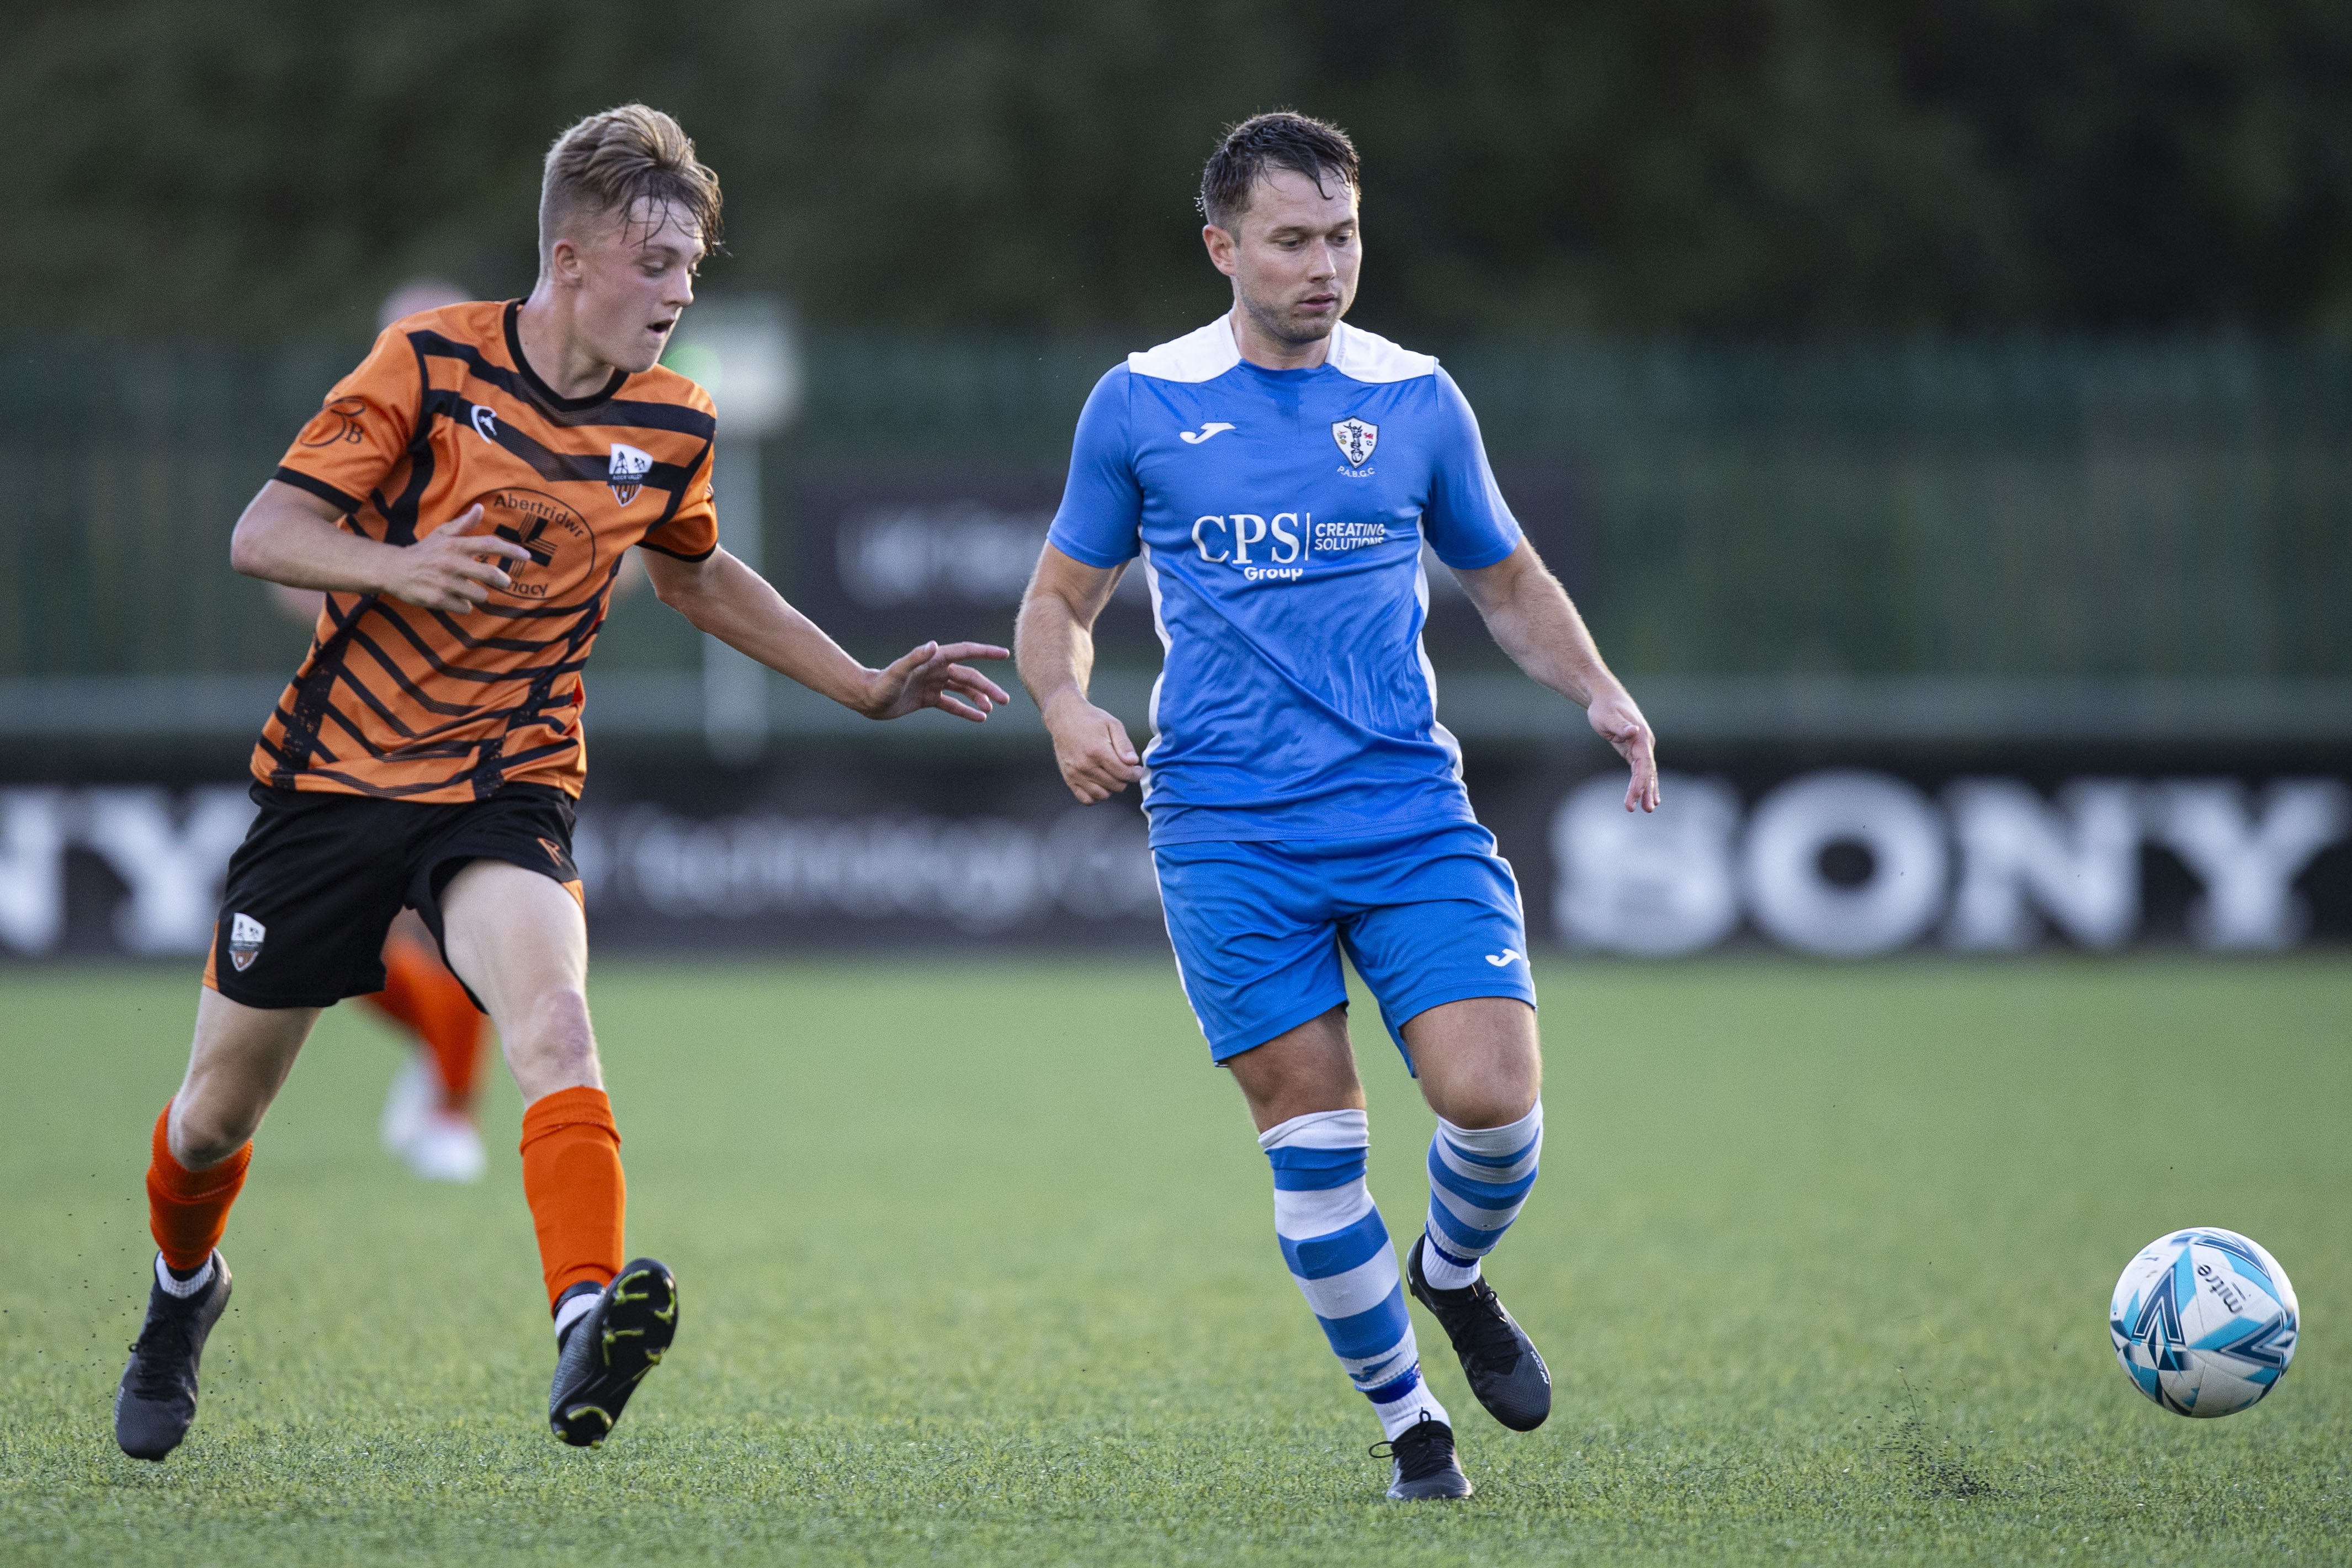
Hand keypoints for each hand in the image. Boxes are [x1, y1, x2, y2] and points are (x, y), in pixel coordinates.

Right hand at [379, 505, 533, 611]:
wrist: (394, 569)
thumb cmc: (424, 551)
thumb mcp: (442, 534)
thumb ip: (463, 524)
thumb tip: (480, 507)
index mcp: (455, 544)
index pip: (490, 545)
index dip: (511, 551)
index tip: (527, 557)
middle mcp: (452, 562)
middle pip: (489, 574)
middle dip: (502, 580)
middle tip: (505, 582)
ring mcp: (445, 582)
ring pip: (479, 595)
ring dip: (478, 594)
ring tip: (468, 589)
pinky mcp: (438, 599)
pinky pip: (465, 607)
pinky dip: (464, 605)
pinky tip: (455, 599)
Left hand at [859, 640, 1013, 721]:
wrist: (867, 699)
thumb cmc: (881, 683)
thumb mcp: (898, 671)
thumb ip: (915, 657)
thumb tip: (933, 645)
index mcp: (934, 659)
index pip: (965, 652)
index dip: (985, 652)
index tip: (1004, 653)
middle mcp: (937, 670)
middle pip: (969, 677)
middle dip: (988, 687)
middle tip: (1005, 700)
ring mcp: (934, 684)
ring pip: (964, 690)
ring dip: (979, 699)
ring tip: (992, 710)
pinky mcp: (929, 699)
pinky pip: (952, 705)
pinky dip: (966, 711)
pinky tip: (980, 718)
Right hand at [1042, 689, 1141, 802]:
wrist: (1064, 718)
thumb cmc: (1090, 720)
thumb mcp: (1113, 724)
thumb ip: (1124, 744)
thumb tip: (1133, 762)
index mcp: (1098, 751)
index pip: (1124, 773)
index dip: (1135, 774)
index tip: (1137, 769)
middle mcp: (1086, 765)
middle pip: (1116, 785)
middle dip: (1125, 779)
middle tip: (1124, 769)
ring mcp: (1076, 774)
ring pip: (1102, 795)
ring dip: (1111, 788)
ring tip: (1112, 775)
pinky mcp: (1069, 779)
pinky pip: (1086, 799)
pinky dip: (1096, 796)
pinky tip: (1101, 784)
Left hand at [1587, 686, 1659, 811]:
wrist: (1606, 698)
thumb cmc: (1604, 707)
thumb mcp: (1608, 716)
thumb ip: (1620, 726)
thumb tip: (1634, 731)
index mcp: (1641, 736)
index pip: (1643, 764)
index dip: (1639, 781)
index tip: (1633, 796)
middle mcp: (1645, 743)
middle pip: (1647, 771)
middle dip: (1645, 790)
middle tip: (1645, 810)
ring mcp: (1642, 748)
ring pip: (1647, 772)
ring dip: (1648, 790)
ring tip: (1649, 809)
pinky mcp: (1635, 751)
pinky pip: (1641, 770)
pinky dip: (1645, 783)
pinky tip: (1648, 796)